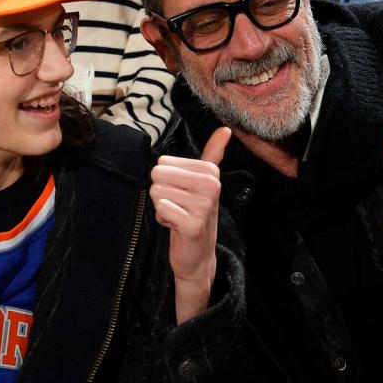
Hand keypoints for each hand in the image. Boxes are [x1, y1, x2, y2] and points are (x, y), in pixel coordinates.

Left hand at [151, 127, 230, 323]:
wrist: (197, 253)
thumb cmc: (195, 213)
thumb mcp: (204, 182)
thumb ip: (213, 154)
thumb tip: (225, 129)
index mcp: (210, 172)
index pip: (163, 163)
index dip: (166, 181)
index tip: (183, 194)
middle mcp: (211, 186)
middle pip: (157, 176)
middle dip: (161, 193)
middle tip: (178, 207)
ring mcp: (204, 206)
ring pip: (157, 193)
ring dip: (162, 208)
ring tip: (178, 216)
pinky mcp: (193, 224)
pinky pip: (161, 209)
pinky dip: (163, 220)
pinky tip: (177, 226)